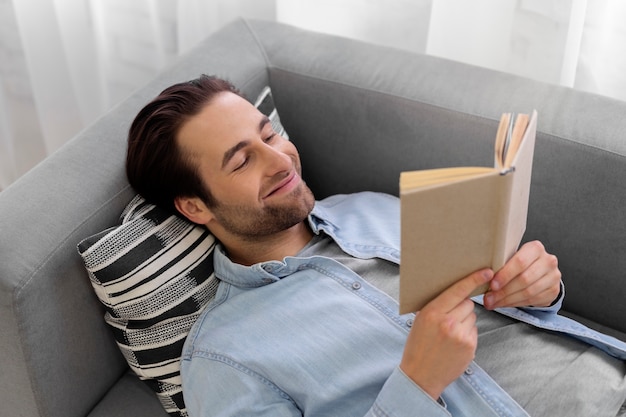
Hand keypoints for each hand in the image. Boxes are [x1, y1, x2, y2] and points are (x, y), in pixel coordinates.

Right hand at [400, 269, 492, 399]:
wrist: (420, 374)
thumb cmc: (418, 345)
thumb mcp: (420, 321)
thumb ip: (436, 306)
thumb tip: (456, 291)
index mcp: (432, 312)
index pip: (458, 290)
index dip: (474, 279)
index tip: (487, 271)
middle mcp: (448, 322)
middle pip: (468, 303)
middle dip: (461, 307)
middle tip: (449, 318)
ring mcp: (461, 335)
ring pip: (473, 316)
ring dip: (465, 321)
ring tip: (450, 334)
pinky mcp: (470, 347)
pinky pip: (474, 330)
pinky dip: (467, 334)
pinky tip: (455, 343)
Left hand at [483, 240, 560, 309]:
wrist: (540, 270)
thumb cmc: (520, 262)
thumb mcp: (512, 257)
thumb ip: (502, 263)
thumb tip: (482, 276)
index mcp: (535, 248)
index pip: (520, 262)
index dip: (505, 275)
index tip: (492, 285)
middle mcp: (548, 261)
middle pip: (524, 279)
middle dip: (504, 291)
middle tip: (489, 298)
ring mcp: (553, 277)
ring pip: (528, 292)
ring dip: (508, 300)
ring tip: (493, 302)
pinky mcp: (554, 291)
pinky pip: (533, 300)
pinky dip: (515, 304)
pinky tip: (504, 304)